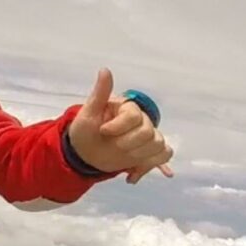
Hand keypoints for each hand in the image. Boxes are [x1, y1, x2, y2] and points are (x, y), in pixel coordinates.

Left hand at [68, 69, 174, 183]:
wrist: (83, 153)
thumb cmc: (84, 131)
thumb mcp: (87, 113)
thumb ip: (99, 93)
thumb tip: (105, 70)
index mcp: (127, 108)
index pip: (135, 116)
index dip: (119, 127)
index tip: (102, 131)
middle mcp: (141, 120)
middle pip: (149, 133)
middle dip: (127, 144)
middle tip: (111, 146)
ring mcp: (146, 137)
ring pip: (158, 145)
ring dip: (138, 156)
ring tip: (120, 157)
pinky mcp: (147, 152)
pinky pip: (163, 156)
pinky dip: (148, 167)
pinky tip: (131, 176)